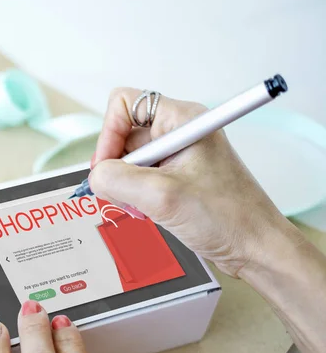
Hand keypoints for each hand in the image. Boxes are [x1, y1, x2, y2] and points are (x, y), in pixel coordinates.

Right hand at [89, 88, 298, 277]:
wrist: (255, 248)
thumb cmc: (227, 218)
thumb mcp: (161, 196)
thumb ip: (117, 179)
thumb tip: (95, 176)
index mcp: (182, 120)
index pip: (124, 104)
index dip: (108, 134)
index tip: (107, 168)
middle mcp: (179, 132)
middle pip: (123, 136)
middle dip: (117, 168)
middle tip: (126, 195)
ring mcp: (179, 155)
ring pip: (129, 161)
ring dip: (126, 187)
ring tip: (142, 208)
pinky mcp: (178, 176)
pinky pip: (141, 178)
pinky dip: (136, 196)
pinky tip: (148, 212)